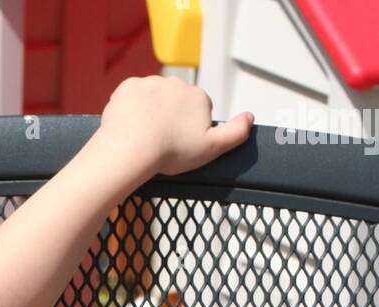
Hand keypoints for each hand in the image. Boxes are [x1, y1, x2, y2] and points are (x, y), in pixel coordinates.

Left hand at [96, 75, 252, 181]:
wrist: (131, 148)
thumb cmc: (171, 152)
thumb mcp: (211, 148)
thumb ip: (235, 132)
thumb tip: (251, 117)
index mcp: (198, 97)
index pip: (198, 111)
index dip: (190, 130)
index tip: (181, 144)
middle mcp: (176, 84)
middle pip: (176, 102)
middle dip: (171, 118)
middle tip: (163, 142)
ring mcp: (150, 83)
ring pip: (153, 99)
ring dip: (151, 113)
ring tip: (145, 137)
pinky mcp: (128, 86)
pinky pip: (132, 97)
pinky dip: (132, 110)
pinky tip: (131, 126)